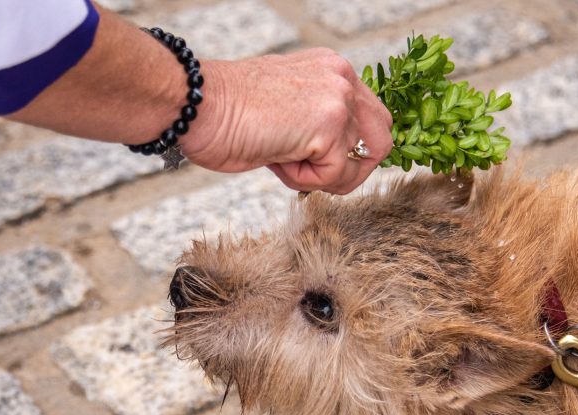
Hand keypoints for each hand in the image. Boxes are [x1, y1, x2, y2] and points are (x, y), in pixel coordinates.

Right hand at [179, 49, 392, 194]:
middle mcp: (341, 78)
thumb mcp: (285, 110)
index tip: (317, 162)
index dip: (351, 151)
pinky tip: (276, 160)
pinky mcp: (328, 125)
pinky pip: (334, 174)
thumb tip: (332, 156)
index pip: (371, 118)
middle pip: (381, 141)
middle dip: (349, 170)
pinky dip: (304, 180)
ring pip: (358, 163)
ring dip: (321, 176)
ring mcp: (338, 99)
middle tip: (310, 174)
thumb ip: (316, 122)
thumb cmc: (226, 115)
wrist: (197, 107)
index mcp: (332, 70)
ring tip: (285, 162)